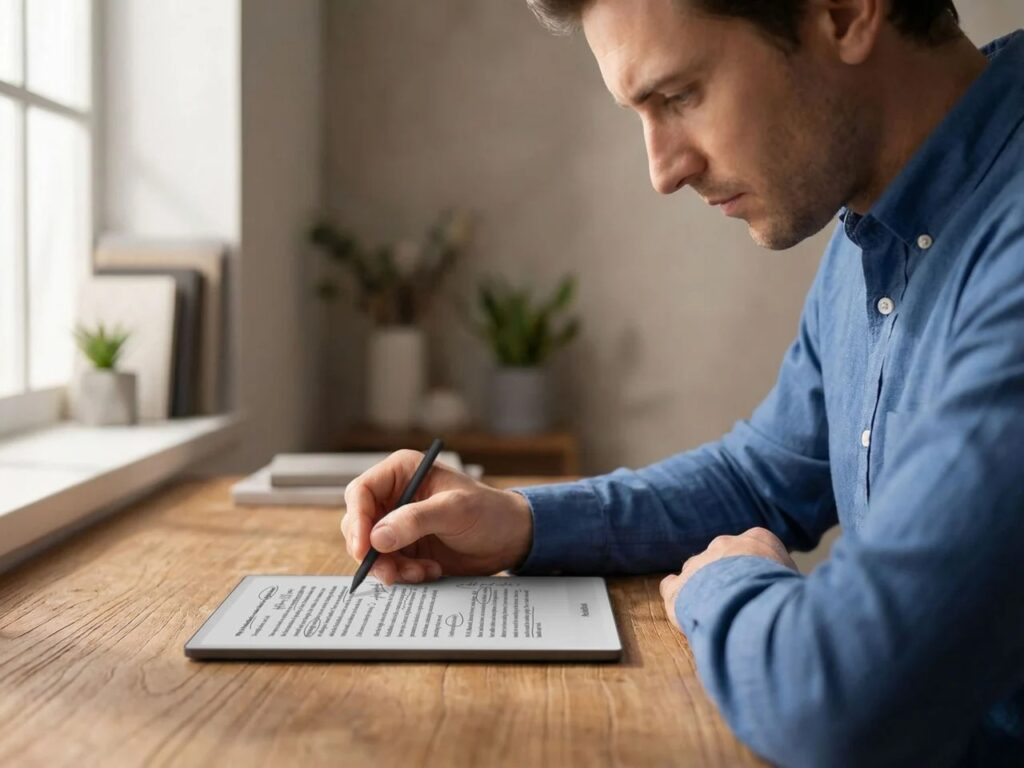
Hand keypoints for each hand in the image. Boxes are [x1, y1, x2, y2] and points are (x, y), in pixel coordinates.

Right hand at [340, 450, 533, 585]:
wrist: (509, 538)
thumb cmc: (488, 511)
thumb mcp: (455, 510)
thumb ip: (416, 520)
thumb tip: (377, 537)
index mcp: (402, 472)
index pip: (361, 492)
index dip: (357, 520)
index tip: (364, 548)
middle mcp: (394, 495)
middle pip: (359, 524)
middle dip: (372, 551)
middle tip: (392, 572)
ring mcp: (397, 523)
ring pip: (371, 549)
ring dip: (391, 567)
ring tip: (422, 572)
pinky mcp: (405, 547)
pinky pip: (388, 564)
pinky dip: (403, 574)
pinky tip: (430, 571)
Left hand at [660, 527, 797, 630]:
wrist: (750, 605)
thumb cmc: (783, 596)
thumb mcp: (799, 581)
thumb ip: (789, 582)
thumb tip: (801, 598)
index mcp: (758, 539)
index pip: (758, 548)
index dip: (760, 570)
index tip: (765, 587)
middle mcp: (725, 544)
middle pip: (725, 559)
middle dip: (730, 577)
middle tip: (740, 603)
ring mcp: (699, 563)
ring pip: (698, 572)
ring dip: (705, 589)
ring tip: (717, 614)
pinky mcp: (678, 586)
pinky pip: (672, 586)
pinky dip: (677, 596)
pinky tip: (684, 610)